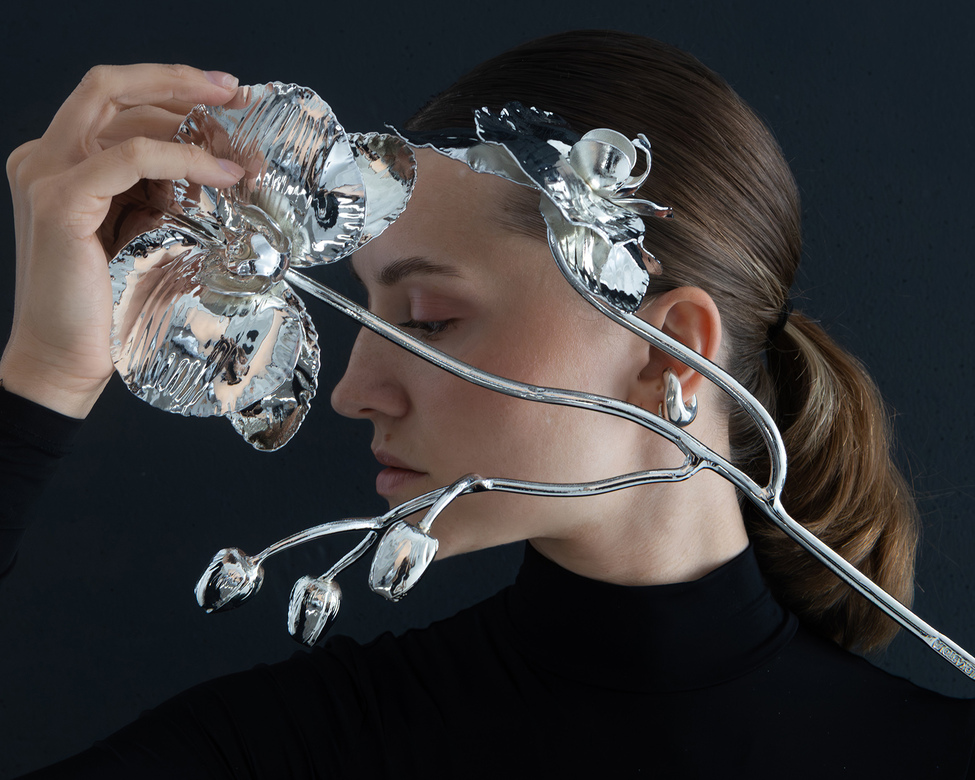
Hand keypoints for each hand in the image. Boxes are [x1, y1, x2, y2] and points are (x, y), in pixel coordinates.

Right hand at [1, 64, 244, 417]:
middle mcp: (46, 158)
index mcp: (61, 161)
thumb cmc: (108, 305)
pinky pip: (130, 159)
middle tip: (238, 96)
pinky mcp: (59, 201)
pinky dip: (183, 160)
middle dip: (183, 84)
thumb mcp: (142, 233)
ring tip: (242, 153)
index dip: (172, 87)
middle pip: (113, 88)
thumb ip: (160, 194)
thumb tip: (216, 168)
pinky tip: (222, 174)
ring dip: (194, 128)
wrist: (66, 359)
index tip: (226, 94)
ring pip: (126, 117)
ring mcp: (47, 175)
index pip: (116, 101)